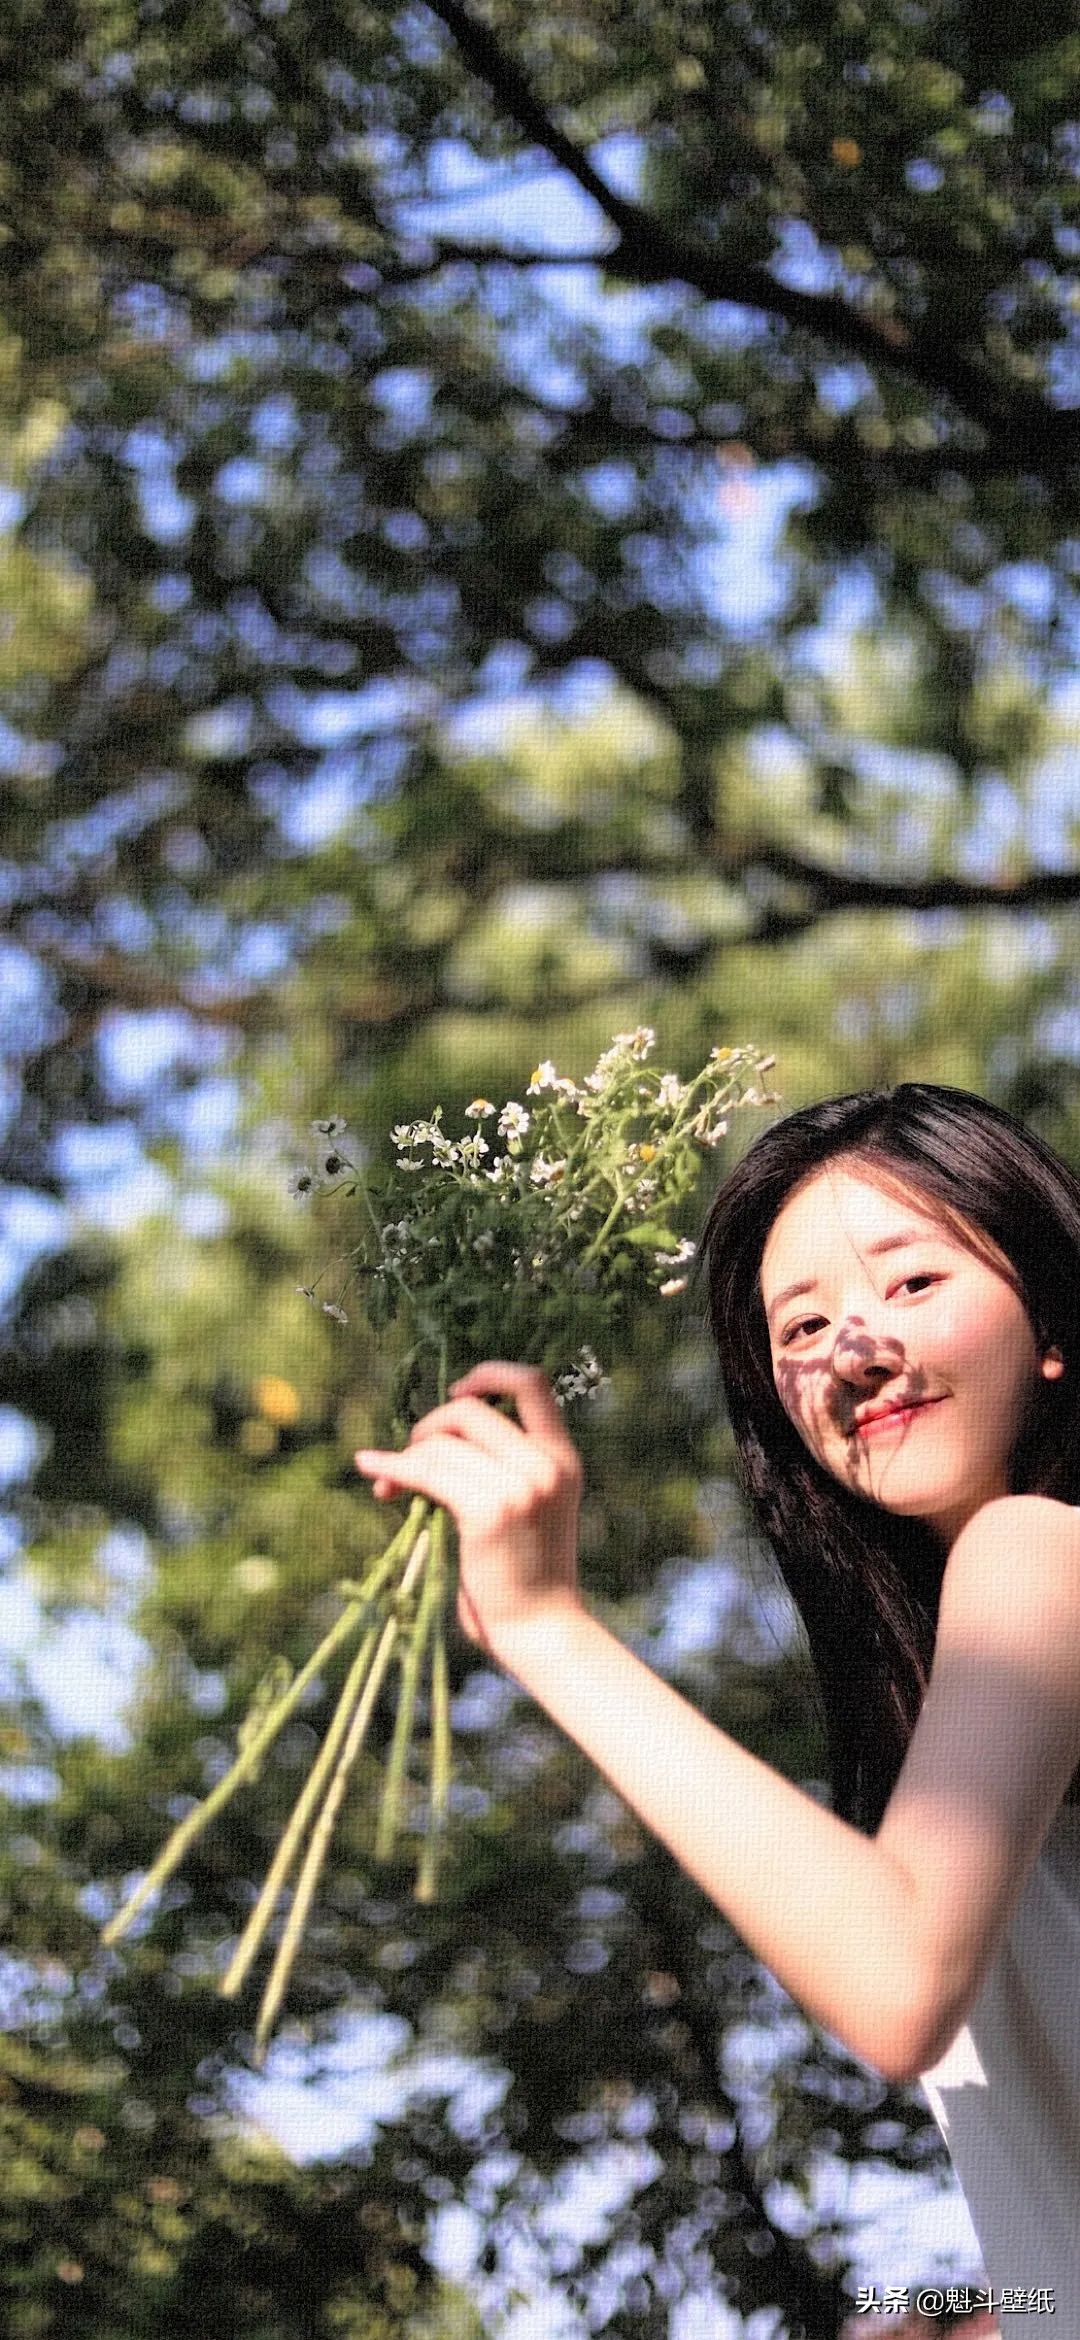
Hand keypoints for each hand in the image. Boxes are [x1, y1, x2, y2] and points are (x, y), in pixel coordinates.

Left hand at [354, 1362, 584, 1656]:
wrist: (540, 1628)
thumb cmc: (527, 1574)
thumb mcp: (533, 1505)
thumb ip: (507, 1465)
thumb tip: (442, 1432)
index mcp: (563, 1457)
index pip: (533, 1383)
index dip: (488, 1374)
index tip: (458, 1394)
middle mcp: (547, 1464)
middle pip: (471, 1410)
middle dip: (430, 1426)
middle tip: (413, 1457)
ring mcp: (520, 1486)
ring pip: (442, 1444)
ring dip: (407, 1457)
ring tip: (391, 1486)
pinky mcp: (489, 1511)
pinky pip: (426, 1473)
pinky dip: (392, 1469)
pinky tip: (371, 1469)